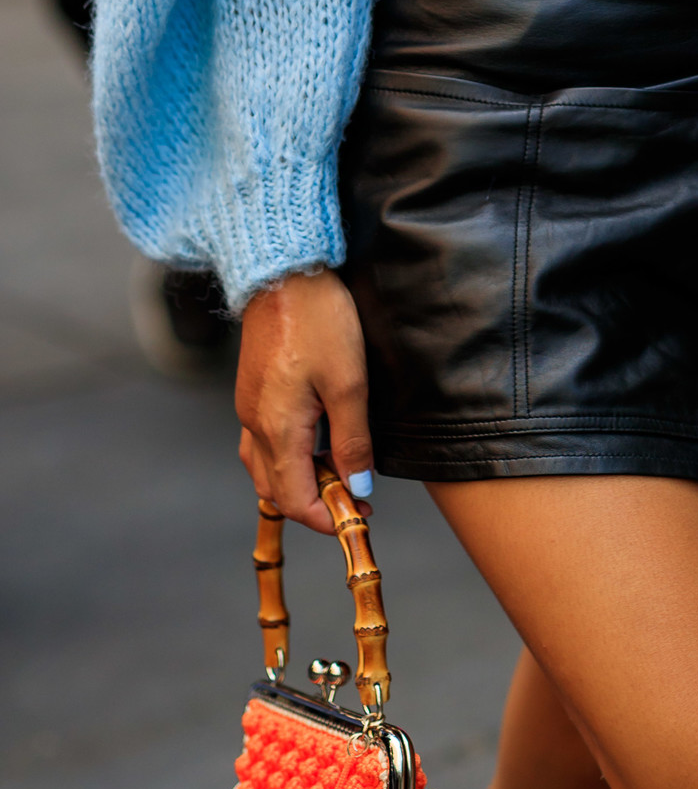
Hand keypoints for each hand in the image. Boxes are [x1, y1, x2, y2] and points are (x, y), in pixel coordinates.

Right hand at [236, 268, 372, 533]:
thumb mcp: (349, 382)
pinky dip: (287, 456)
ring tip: (338, 468)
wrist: (283, 271)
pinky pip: (262, 441)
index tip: (359, 516)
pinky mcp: (252, 390)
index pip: (294, 500)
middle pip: (276, 489)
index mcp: (277, 429)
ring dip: (299, 480)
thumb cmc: (319, 321)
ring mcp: (248, 407)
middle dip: (314, 502)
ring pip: (265, 467)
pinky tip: (315, 439)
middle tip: (355, 493)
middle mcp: (254, 424)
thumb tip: (358, 488)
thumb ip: (352, 441)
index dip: (326, 517)